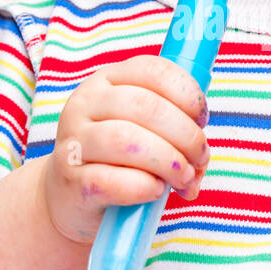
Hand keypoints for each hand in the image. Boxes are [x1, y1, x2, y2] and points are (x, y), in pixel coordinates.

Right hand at [39, 54, 210, 245]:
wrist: (68, 199)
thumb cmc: (117, 161)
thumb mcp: (143, 132)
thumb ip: (175, 130)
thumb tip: (201, 156)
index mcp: (106, 81)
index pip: (153, 70)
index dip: (188, 93)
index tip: (202, 120)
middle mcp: (85, 103)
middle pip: (147, 107)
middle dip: (186, 136)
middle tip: (199, 160)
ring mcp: (73, 142)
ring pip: (128, 140)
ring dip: (169, 162)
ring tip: (182, 179)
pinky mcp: (71, 181)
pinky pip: (113, 181)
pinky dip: (144, 187)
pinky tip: (155, 191)